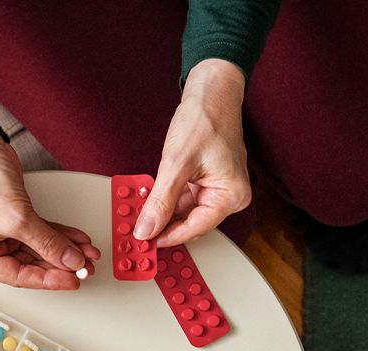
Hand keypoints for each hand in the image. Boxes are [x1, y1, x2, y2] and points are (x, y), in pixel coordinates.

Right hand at [0, 134, 100, 288]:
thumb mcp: (16, 218)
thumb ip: (46, 242)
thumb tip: (70, 260)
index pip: (19, 276)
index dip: (49, 280)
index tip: (73, 280)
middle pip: (31, 264)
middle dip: (61, 264)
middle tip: (85, 266)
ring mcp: (2, 235)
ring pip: (40, 249)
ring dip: (64, 250)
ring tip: (87, 254)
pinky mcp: (15, 221)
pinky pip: (41, 234)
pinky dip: (60, 236)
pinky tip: (77, 240)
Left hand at [134, 59, 252, 247]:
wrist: (211, 92)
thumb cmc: (204, 119)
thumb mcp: (176, 163)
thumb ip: (161, 200)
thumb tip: (147, 229)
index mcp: (231, 195)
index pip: (196, 228)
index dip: (168, 236)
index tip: (144, 242)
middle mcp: (230, 196)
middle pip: (191, 222)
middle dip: (163, 224)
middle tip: (136, 229)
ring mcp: (219, 188)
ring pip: (185, 211)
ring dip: (162, 211)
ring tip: (139, 212)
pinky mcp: (208, 181)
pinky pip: (185, 198)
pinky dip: (167, 198)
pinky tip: (150, 197)